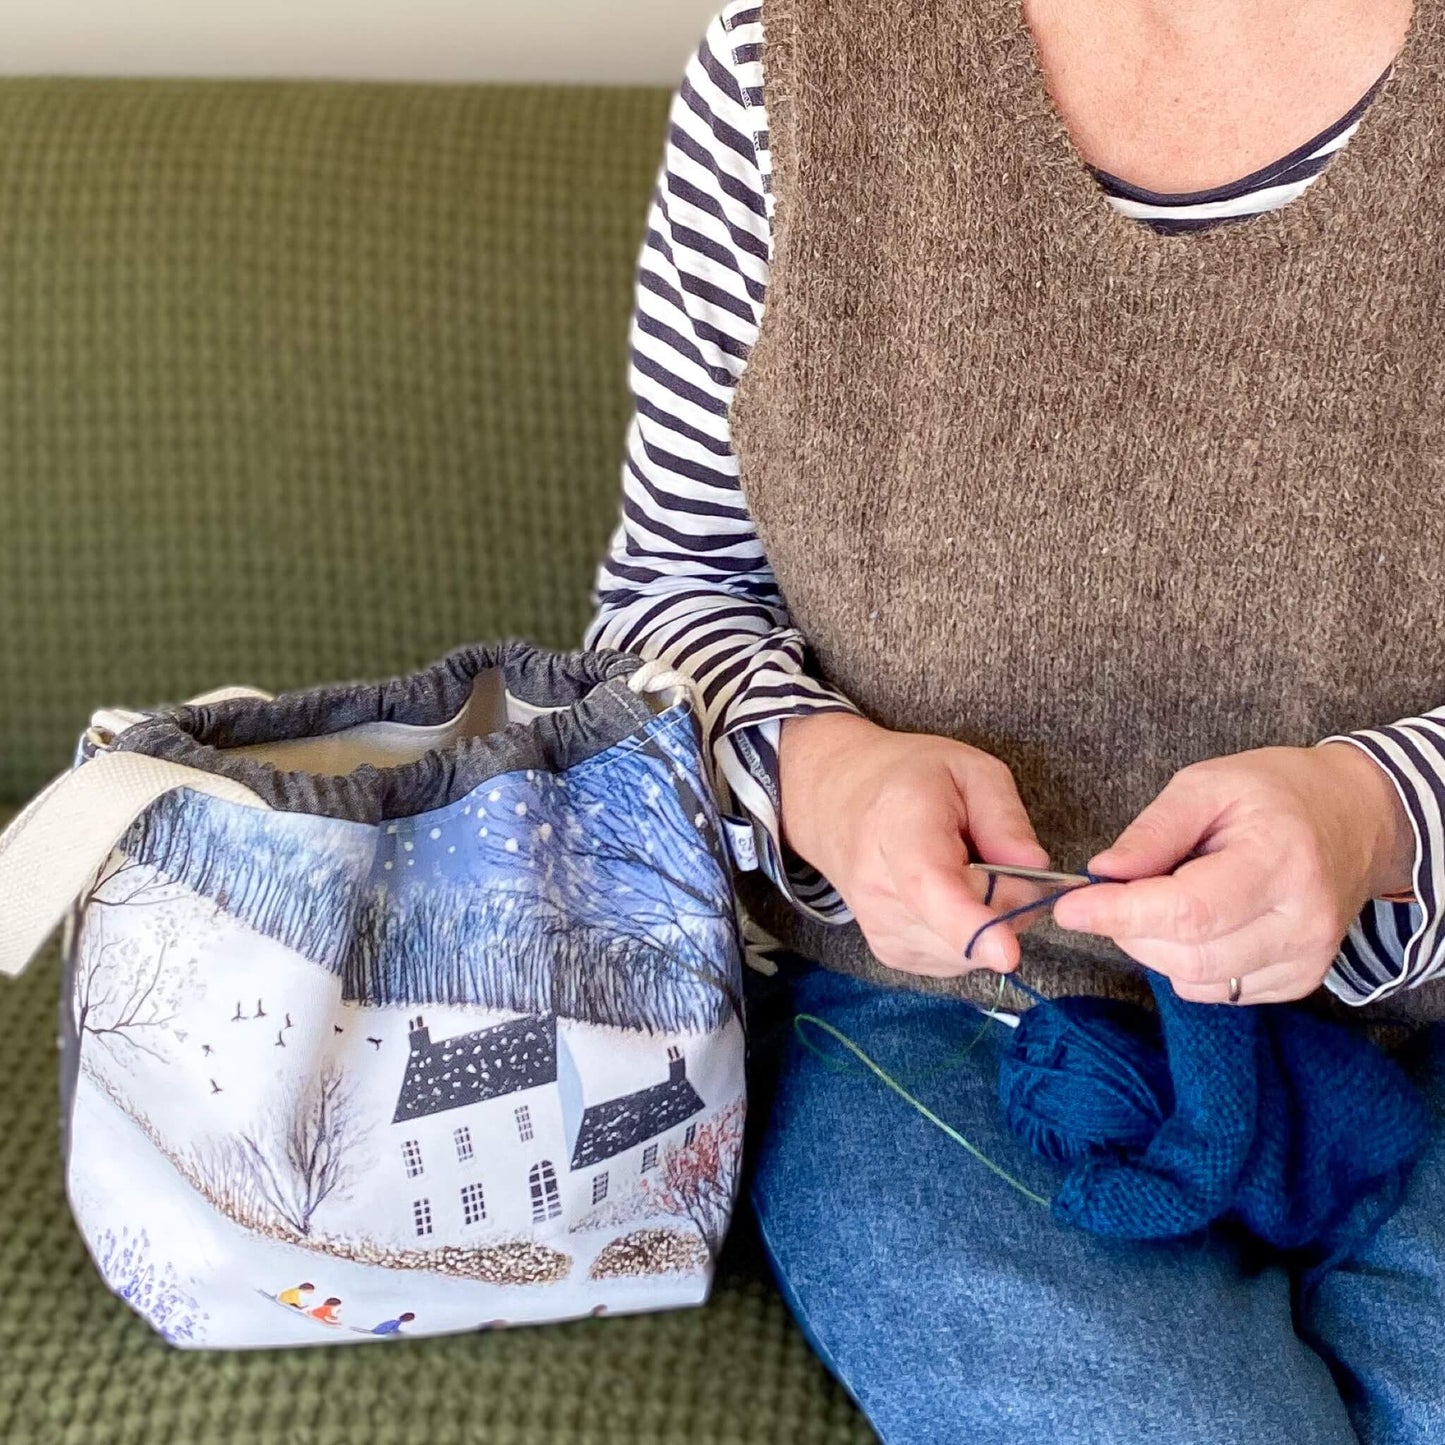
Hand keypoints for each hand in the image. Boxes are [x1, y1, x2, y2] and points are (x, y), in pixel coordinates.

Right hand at [778, 712, 1050, 976]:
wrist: (838, 803)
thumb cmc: (910, 780)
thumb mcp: (970, 771)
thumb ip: (1005, 818)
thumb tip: (1037, 872)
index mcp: (899, 826)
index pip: (929, 885)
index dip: (969, 924)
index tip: (1007, 953)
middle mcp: (879, 888)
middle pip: (968, 924)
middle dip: (1007, 900)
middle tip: (993, 852)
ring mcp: (881, 928)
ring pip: (971, 949)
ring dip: (989, 917)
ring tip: (962, 868)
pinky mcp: (892, 953)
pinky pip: (959, 958)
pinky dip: (971, 932)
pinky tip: (950, 894)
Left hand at [1050, 743, 1416, 1003]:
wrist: (1356, 818)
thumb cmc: (1276, 793)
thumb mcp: (1206, 785)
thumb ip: (1153, 831)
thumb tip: (1103, 874)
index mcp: (1281, 860)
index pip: (1188, 911)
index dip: (1120, 914)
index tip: (1069, 909)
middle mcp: (1302, 920)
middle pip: (1188, 954)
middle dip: (1131, 928)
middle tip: (1118, 890)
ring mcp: (1306, 958)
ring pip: (1198, 980)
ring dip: (1155, 947)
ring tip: (1163, 897)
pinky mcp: (1300, 980)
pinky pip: (1220, 991)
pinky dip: (1187, 963)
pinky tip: (1196, 922)